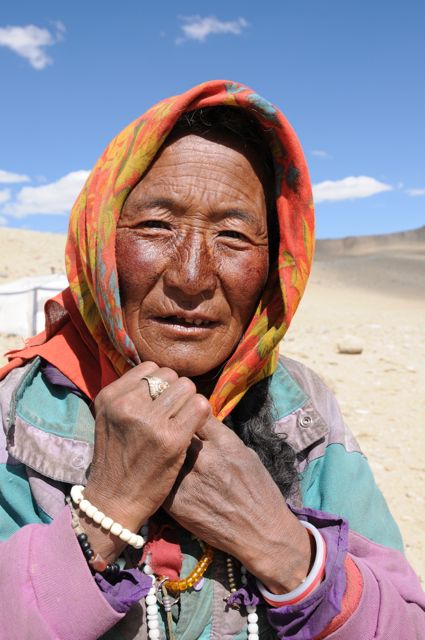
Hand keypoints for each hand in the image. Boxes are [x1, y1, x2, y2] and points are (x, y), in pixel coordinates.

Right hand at [81, 361, 210, 560]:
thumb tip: (161, 372)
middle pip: (171, 375)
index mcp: (111, 396)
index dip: (161, 384)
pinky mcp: (172, 439)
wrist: (115, 501)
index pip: (150, 367)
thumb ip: (130, 395)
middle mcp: (127, 404)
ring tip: (182, 422)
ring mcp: (150, 421)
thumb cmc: (118, 458)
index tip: (160, 403)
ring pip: (188, 388)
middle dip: (176, 392)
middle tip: (173, 414)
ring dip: (190, 403)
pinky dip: (201, 414)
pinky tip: (193, 429)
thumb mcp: (111, 418)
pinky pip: (200, 407)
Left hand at [164, 417, 311, 592]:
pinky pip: (162, 480)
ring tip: (161, 452)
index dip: (188, 410)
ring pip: (165, 455)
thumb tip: (202, 425)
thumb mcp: (247, 455)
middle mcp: (204, 458)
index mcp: (225, 443)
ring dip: (165, 453)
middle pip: (177, 430)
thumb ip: (222, 438)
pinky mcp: (176, 503)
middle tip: (169, 430)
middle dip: (174, 429)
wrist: (261, 533)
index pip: (196, 411)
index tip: (184, 412)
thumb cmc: (260, 492)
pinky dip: (161, 477)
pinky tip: (163, 477)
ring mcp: (188, 481)